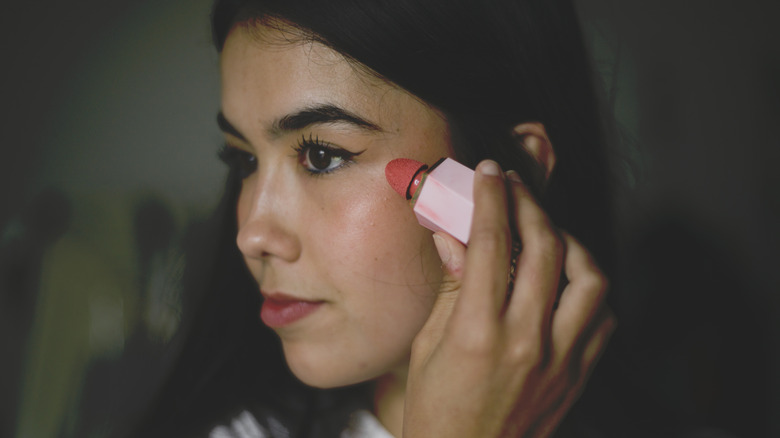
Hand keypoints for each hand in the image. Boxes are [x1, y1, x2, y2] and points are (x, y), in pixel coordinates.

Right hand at [403, 160, 615, 437]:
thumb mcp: (428, 345)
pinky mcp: (578, 374)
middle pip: (544, 248)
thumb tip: (450, 233)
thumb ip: (449, 286)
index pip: (491, 243)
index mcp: (479, 333)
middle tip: (513, 186)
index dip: (490, 198)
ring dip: (569, 241)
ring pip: (588, 277)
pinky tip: (567, 277)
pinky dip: (589, 286)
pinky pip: (602, 316)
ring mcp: (559, 358)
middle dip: (528, 203)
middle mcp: (526, 341)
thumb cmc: (437, 410)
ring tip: (547, 230)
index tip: (487, 174)